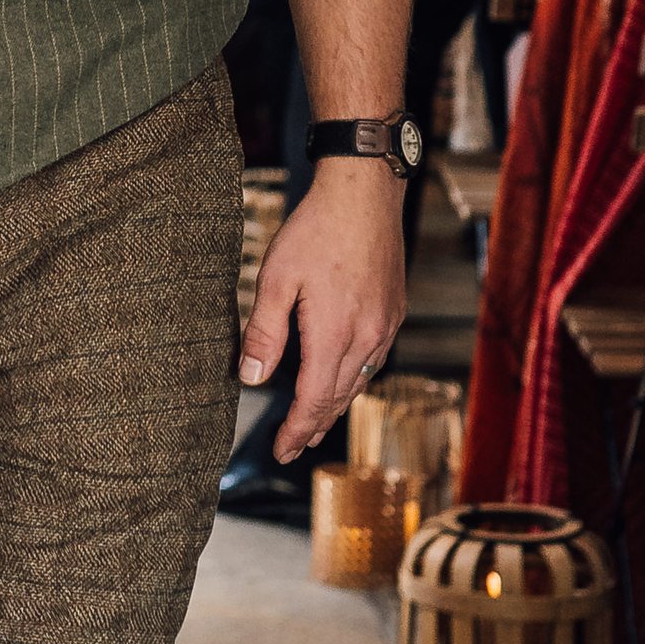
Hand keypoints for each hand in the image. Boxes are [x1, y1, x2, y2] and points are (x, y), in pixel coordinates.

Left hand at [239, 160, 406, 461]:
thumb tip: (250, 378)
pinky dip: (353, 379)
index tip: (281, 451)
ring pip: (359, 381)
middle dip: (314, 426)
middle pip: (338, 397)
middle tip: (292, 450)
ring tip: (314, 425)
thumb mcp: (276, 278)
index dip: (297, 430)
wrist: (365, 192)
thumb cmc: (316, 229)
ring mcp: (386, 325)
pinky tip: (341, 380)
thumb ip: (264, 332)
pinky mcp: (394, 311)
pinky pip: (373, 359)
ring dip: (335, 406)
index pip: (313, 399)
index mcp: (334, 333)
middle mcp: (367, 336)